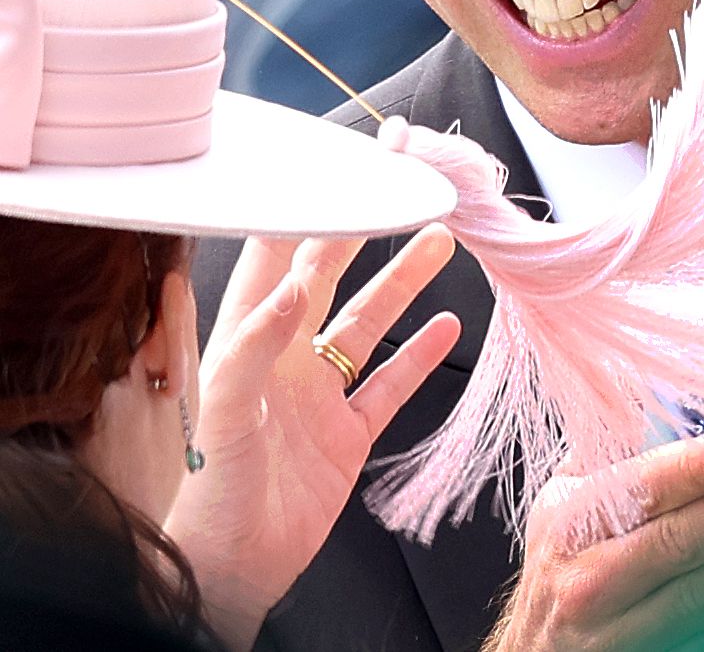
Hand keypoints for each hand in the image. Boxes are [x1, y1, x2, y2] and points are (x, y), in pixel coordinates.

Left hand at [167, 228, 459, 650]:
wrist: (233, 574)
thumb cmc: (211, 495)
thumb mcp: (225, 413)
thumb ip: (255, 344)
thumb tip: (295, 284)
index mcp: (247, 341)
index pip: (275, 260)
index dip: (303, 213)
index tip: (336, 175)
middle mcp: (286, 357)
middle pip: (329, 278)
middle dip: (361, 232)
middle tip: (398, 193)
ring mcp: (320, 394)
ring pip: (368, 322)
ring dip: (401, 283)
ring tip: (438, 241)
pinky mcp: (347, 434)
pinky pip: (389, 383)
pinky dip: (419, 355)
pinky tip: (446, 326)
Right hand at [487, 433, 703, 651]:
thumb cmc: (567, 560)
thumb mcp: (564, 500)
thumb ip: (606, 451)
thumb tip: (649, 387)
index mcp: (571, 522)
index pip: (639, 490)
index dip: (694, 470)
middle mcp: (587, 581)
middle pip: (678, 544)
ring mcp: (614, 637)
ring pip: (700, 598)